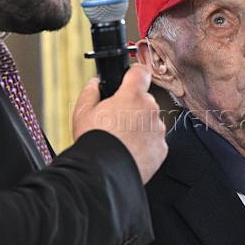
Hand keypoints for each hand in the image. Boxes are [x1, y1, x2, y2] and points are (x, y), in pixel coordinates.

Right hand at [72, 66, 166, 182]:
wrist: (104, 172)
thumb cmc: (94, 141)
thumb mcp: (82, 111)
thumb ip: (90, 91)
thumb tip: (95, 83)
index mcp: (132, 96)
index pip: (141, 72)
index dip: (134, 74)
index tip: (129, 80)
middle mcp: (150, 110)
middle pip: (144, 100)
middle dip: (132, 107)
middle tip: (115, 121)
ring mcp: (158, 130)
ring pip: (150, 121)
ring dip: (139, 127)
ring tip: (121, 140)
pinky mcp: (161, 149)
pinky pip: (154, 141)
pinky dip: (145, 145)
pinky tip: (128, 151)